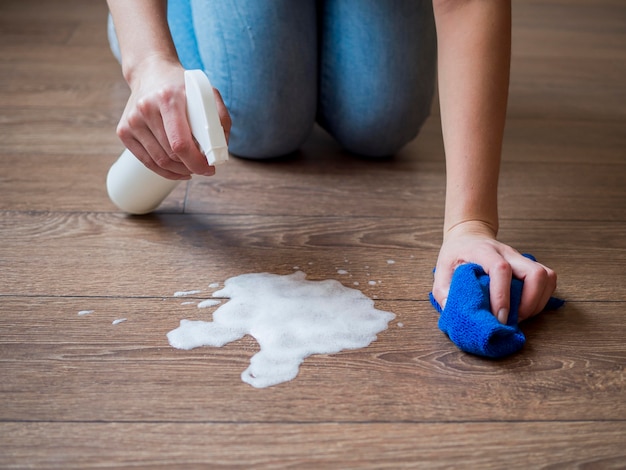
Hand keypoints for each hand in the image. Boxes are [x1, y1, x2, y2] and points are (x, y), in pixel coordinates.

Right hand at [116, 57, 231, 179]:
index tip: (209, 168)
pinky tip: (177, 169)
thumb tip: (220, 150)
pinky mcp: (124, 130)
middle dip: (191, 166)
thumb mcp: (206, 93)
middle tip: (204, 167)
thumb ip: (219, 118)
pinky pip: (146, 161)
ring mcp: (132, 121)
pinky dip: (164, 171)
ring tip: (192, 167)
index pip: (180, 143)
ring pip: (159, 161)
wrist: (151, 72)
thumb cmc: (182, 86)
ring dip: (179, 170)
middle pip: (170, 155)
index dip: (196, 162)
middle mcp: (145, 109)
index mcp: (167, 98)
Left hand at [432, 220, 556, 323]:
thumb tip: (453, 312)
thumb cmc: (456, 255)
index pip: (501, 269)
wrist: (469, 237)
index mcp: (484, 252)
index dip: (502, 295)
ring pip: (547, 277)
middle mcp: (507, 253)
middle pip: (535, 273)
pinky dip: (542, 298)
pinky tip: (526, 308)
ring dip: (538, 302)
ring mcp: (521, 258)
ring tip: (520, 316)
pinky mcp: (529, 265)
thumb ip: (443, 291)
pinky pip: (548, 280)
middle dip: (529, 303)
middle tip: (512, 320)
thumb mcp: (442, 270)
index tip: (498, 318)